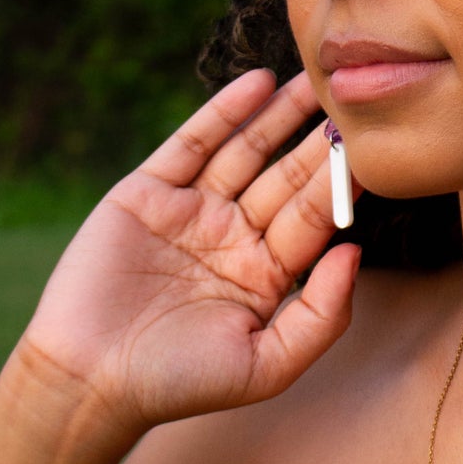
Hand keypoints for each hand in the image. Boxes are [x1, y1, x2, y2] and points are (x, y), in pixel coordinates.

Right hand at [15, 69, 358, 433]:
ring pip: (246, 151)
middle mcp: (233, 237)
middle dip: (319, 142)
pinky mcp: (146, 193)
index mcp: (266, 274)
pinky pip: (192, 143)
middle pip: (286, 178)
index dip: (341, 186)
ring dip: (281, 115)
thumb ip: (323, 315)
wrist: (88, 380)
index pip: (313, 219)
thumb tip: (356, 252)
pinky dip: (225, 112)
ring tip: (316, 79)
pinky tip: (260, 84)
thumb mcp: (268, 364)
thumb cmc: (180, 384)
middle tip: (355, 101)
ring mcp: (190, 211)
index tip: (374, 151)